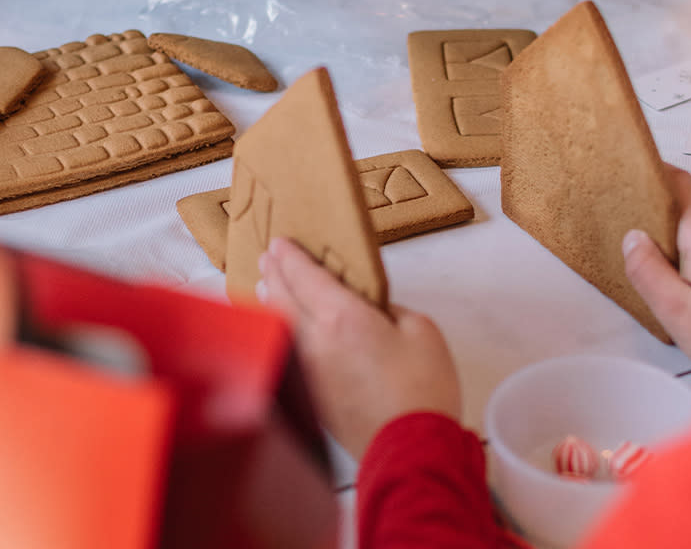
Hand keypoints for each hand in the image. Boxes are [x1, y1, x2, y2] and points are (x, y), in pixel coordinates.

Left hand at [259, 237, 460, 460]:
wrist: (410, 446)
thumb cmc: (422, 391)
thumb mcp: (422, 331)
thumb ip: (392, 310)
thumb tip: (373, 311)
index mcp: (343, 318)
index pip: (305, 276)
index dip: (290, 256)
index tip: (280, 242)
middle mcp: (315, 341)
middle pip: (282, 297)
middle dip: (274, 273)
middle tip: (268, 257)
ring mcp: (307, 370)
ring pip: (278, 325)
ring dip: (271, 300)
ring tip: (268, 287)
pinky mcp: (310, 394)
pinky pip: (287, 349)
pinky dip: (280, 330)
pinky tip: (285, 328)